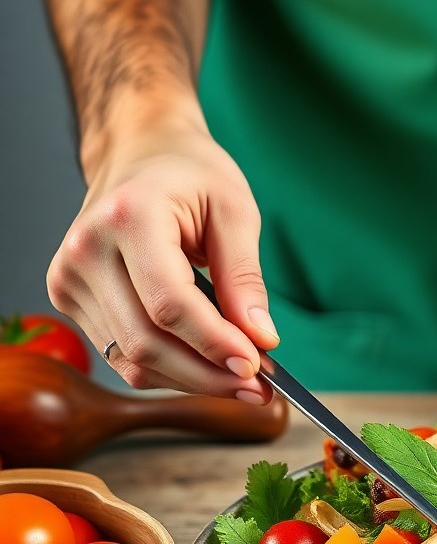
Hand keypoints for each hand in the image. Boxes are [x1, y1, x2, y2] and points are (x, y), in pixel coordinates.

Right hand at [47, 121, 277, 400]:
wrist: (141, 154)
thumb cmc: (192, 176)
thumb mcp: (235, 212)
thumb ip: (245, 277)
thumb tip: (260, 339)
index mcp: (127, 217)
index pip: (170, 304)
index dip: (215, 344)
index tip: (257, 368)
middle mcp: (85, 251)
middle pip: (147, 342)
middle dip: (209, 375)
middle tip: (260, 389)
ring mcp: (68, 278)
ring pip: (132, 361)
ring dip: (192, 381)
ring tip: (242, 382)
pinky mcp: (69, 299)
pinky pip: (122, 356)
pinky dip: (170, 370)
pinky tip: (206, 367)